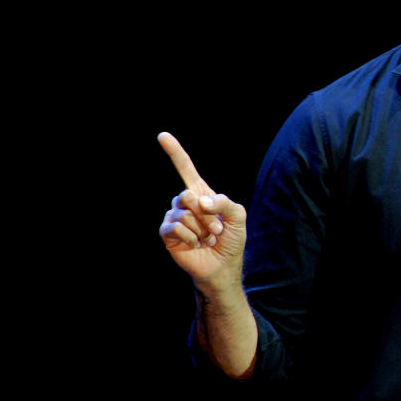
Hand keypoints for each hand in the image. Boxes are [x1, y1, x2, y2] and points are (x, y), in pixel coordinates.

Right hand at [157, 132, 246, 290]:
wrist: (223, 265)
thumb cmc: (231, 239)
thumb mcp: (238, 216)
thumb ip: (224, 203)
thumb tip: (200, 200)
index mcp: (201, 192)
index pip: (185, 168)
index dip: (174, 151)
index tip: (163, 135)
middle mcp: (185, 202)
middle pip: (187, 194)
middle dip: (208, 215)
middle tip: (217, 229)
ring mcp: (175, 217)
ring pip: (185, 215)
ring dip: (202, 230)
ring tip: (208, 239)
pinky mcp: (168, 234)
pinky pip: (175, 227)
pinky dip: (191, 237)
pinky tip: (196, 244)